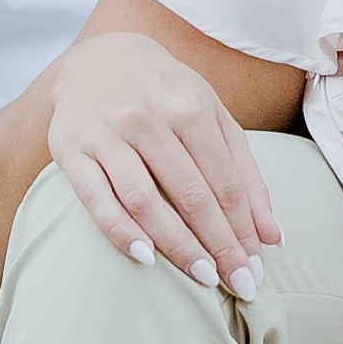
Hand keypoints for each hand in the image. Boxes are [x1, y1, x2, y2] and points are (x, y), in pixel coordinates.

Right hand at [45, 33, 283, 294]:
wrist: (98, 58)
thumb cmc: (166, 95)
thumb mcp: (212, 117)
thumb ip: (244, 174)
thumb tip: (273, 237)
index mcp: (189, 107)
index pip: (224, 181)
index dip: (243, 228)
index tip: (256, 269)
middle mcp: (147, 117)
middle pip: (190, 193)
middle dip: (219, 244)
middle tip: (239, 285)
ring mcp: (106, 134)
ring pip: (144, 199)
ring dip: (177, 243)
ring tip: (203, 277)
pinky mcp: (70, 149)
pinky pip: (95, 198)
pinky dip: (120, 230)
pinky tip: (145, 258)